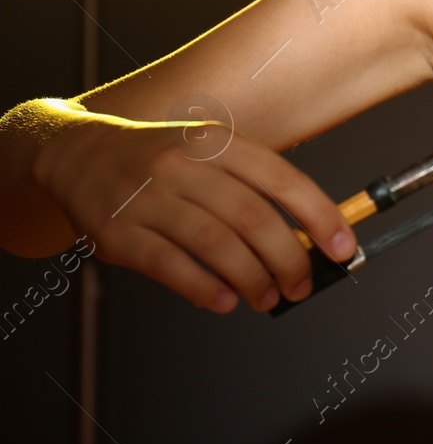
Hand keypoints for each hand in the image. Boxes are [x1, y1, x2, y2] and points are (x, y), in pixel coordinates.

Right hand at [31, 108, 355, 313]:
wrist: (78, 154)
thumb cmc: (162, 160)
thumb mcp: (208, 152)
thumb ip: (252, 188)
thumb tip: (306, 238)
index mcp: (217, 142)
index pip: (283, 180)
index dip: (320, 216)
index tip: (343, 248)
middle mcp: (184, 166)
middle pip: (253, 218)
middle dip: (288, 259)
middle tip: (302, 285)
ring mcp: (149, 199)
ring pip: (216, 245)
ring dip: (253, 279)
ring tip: (269, 298)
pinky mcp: (118, 234)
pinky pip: (172, 267)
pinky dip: (205, 289)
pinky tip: (227, 301)